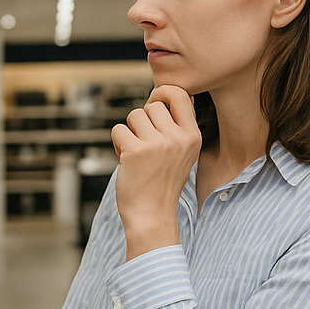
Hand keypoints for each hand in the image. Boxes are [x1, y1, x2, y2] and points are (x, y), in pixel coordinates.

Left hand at [111, 85, 201, 259]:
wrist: (152, 215)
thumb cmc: (161, 183)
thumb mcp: (182, 154)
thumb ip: (175, 128)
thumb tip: (158, 98)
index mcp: (193, 136)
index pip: (180, 94)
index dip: (163, 93)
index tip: (154, 102)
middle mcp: (178, 138)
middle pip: (151, 105)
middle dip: (142, 121)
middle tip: (143, 144)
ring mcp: (157, 144)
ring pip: (133, 115)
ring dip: (129, 132)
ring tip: (135, 153)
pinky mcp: (135, 151)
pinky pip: (118, 130)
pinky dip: (117, 144)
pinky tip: (125, 161)